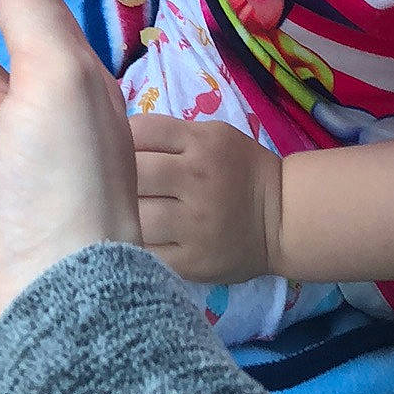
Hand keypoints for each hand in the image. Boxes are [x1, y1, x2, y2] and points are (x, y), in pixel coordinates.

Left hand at [129, 114, 281, 285]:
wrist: (282, 219)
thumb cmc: (240, 170)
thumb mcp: (212, 136)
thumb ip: (168, 134)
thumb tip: (113, 135)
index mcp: (201, 144)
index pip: (140, 131)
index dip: (120, 138)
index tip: (117, 150)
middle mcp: (197, 180)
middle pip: (133, 172)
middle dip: (116, 177)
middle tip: (112, 184)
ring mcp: (194, 224)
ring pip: (136, 215)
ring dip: (125, 213)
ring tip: (124, 212)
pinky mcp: (192, 261)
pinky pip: (147, 252)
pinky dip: (135, 243)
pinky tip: (138, 237)